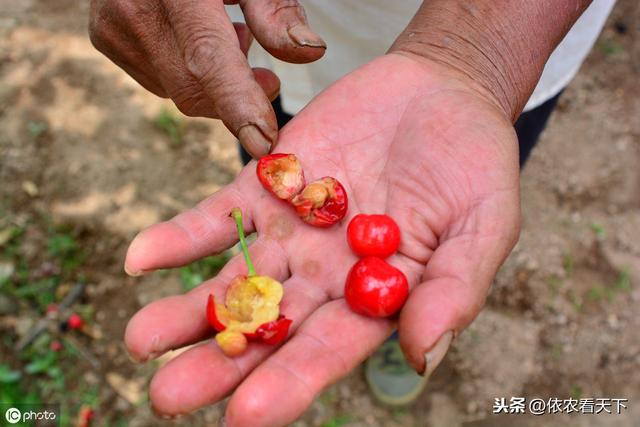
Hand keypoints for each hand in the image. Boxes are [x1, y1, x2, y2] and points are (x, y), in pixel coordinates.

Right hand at [89, 0, 325, 157]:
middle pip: (194, 90)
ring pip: (177, 91)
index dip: (238, 104)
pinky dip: (187, 73)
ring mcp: (114, 29)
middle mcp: (135, 12)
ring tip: (229, 37)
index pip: (208, 59)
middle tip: (269, 81)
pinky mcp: (105, 38)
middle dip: (236, 100)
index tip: (263, 143)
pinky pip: (158, 79)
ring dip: (211, 83)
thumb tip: (309, 52)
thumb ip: (276, 10)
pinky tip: (194, 39)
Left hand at [123, 53, 519, 424]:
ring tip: (141, 339)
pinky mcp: (267, 185)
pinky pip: (218, 215)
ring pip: (232, 280)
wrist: (441, 94)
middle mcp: (324, 276)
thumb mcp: (484, 225)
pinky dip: (180, 236)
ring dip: (186, 309)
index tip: (245, 416)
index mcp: (373, 298)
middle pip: (266, 327)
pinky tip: (143, 258)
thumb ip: (455, 290)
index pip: (328, 351)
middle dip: (219, 362)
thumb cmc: (474, 166)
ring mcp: (291, 232)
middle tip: (167, 394)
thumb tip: (425, 356)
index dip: (289, 383)